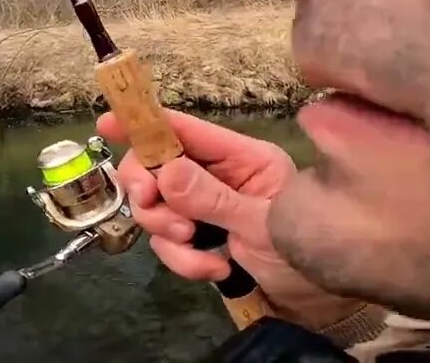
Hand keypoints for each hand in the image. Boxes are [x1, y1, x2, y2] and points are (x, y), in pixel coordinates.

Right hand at [98, 108, 363, 330]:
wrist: (322, 305)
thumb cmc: (307, 253)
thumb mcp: (263, 223)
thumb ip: (213, 198)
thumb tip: (165, 171)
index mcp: (240, 157)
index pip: (186, 130)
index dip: (146, 123)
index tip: (108, 124)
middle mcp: (217, 176)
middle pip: (157, 166)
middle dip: (148, 188)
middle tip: (152, 205)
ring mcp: (205, 208)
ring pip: (157, 206)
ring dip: (166, 230)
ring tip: (195, 245)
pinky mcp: (198, 239)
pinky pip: (167, 241)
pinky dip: (181, 259)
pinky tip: (212, 270)